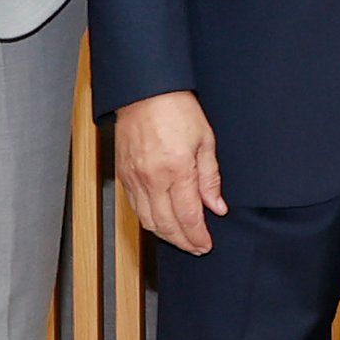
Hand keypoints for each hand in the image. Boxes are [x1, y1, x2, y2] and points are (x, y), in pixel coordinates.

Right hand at [114, 91, 227, 255]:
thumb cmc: (177, 109)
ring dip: (165, 235)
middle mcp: (153, 178)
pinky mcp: (123, 175)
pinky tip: (161, 221)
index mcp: (177, 169)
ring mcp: (135, 178)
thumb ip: (210, 178)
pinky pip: (135, 207)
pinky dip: (149, 220)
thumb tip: (216, 207)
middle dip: (183, 242)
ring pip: (148, 220)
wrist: (144, 91)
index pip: (188, 216)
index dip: (198, 236)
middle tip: (196, 247)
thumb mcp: (205, 140)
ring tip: (181, 239)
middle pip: (166, 225)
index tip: (206, 244)